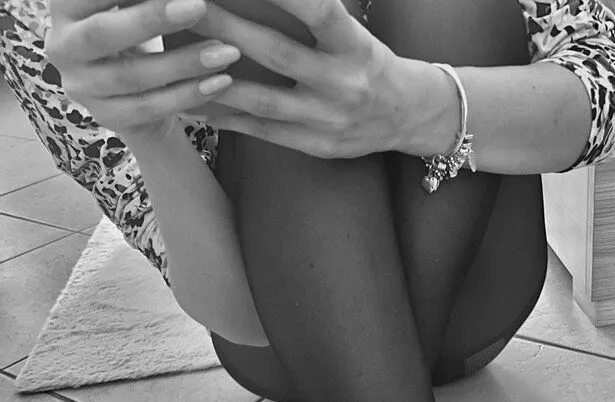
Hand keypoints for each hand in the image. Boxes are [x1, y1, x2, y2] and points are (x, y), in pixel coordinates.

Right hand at [45, 0, 241, 140]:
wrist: (130, 89)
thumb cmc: (134, 29)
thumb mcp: (131, 7)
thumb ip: (145, 0)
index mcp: (65, 6)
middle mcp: (62, 46)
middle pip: (104, 34)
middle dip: (154, 19)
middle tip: (200, 6)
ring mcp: (82, 87)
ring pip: (134, 77)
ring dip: (185, 63)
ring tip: (227, 51)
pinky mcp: (107, 117)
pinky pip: (151, 108)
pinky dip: (189, 94)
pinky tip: (221, 81)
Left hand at [191, 0, 436, 157]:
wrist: (408, 116)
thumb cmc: (369, 63)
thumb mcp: (353, 34)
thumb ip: (315, 17)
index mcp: (355, 47)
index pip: (321, 11)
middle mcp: (343, 84)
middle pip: (276, 53)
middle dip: (226, 28)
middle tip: (186, 6)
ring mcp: (329, 120)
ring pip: (263, 101)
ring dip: (216, 81)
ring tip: (178, 63)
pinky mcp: (318, 146)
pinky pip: (266, 132)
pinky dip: (230, 119)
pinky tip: (198, 106)